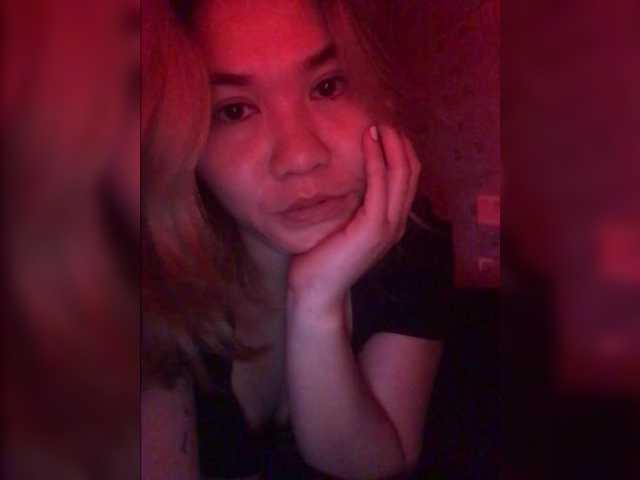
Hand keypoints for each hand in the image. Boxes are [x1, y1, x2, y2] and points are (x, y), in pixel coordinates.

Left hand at [287, 124, 421, 316]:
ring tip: (377, 126)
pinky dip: (376, 160)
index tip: (385, 131)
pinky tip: (368, 142)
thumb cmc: (323, 256)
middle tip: (383, 122)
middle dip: (399, 144)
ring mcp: (388, 226)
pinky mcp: (373, 229)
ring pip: (400, 176)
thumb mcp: (343, 223)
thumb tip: (347, 176)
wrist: (316, 289)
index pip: (407, 179)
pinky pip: (379, 186)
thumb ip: (354, 203)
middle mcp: (396, 223)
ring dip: (390, 147)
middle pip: (410, 173)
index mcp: (390, 221)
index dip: (401, 152)